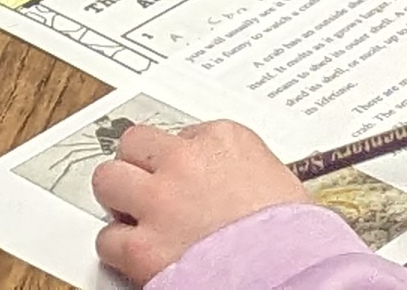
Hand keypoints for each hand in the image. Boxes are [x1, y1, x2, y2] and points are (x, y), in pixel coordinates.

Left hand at [92, 119, 310, 284]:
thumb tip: (232, 183)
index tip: (185, 174)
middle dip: (138, 166)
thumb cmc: (298, 235)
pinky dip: (118, 248)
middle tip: (147, 186)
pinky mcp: (142, 248)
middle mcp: (186, 162)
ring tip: (132, 214)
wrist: (297, 272)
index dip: (180, 159)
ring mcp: (160, 203)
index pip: (183, 133)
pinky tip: (135, 253)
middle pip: (135, 143)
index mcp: (225, 140)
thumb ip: (243, 170)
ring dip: (118, 198)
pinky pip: (107, 239)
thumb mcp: (280, 181)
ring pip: (108, 180)